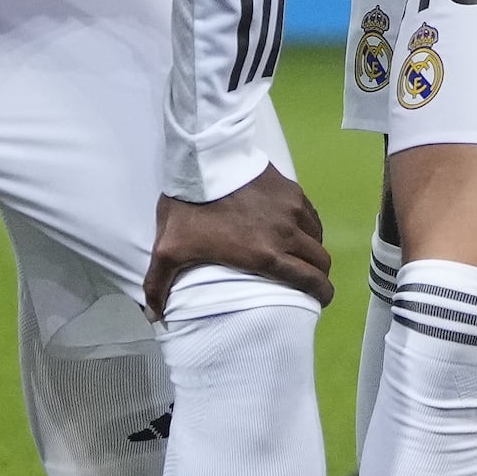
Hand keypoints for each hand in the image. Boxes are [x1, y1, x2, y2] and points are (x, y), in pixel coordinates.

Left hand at [149, 164, 333, 316]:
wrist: (204, 158)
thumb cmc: (190, 207)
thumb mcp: (168, 248)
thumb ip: (159, 284)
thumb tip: (154, 316)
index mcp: (265, 255)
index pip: (310, 281)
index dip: (322, 294)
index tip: (320, 299)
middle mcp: (287, 234)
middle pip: (321, 261)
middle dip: (321, 275)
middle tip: (312, 281)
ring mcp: (292, 209)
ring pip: (318, 236)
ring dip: (314, 249)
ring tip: (302, 254)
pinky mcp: (291, 189)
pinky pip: (311, 214)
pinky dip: (310, 227)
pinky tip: (297, 227)